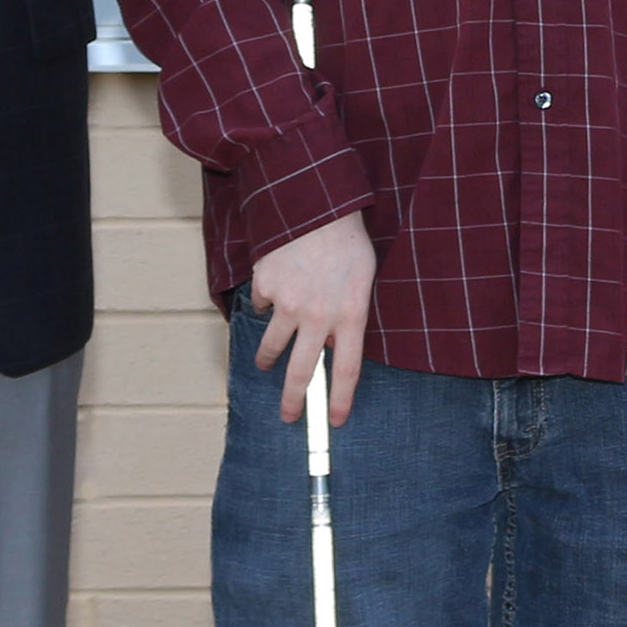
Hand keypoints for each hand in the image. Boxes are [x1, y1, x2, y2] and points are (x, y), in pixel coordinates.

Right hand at [249, 210, 376, 427]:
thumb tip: (333, 347)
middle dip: (293, 401)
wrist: (317, 206)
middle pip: (302, 373)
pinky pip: (263, 308)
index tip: (334, 420)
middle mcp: (319, 316)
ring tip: (266, 361)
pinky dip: (267, 304)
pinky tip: (278, 286)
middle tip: (288, 415)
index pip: (347, 370)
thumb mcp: (363, 281)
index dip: (340, 399)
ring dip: (268, 358)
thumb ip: (350, 316)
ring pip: (272, 348)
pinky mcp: (266, 288)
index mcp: (351, 314)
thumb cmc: (348, 243)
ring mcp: (288, 304)